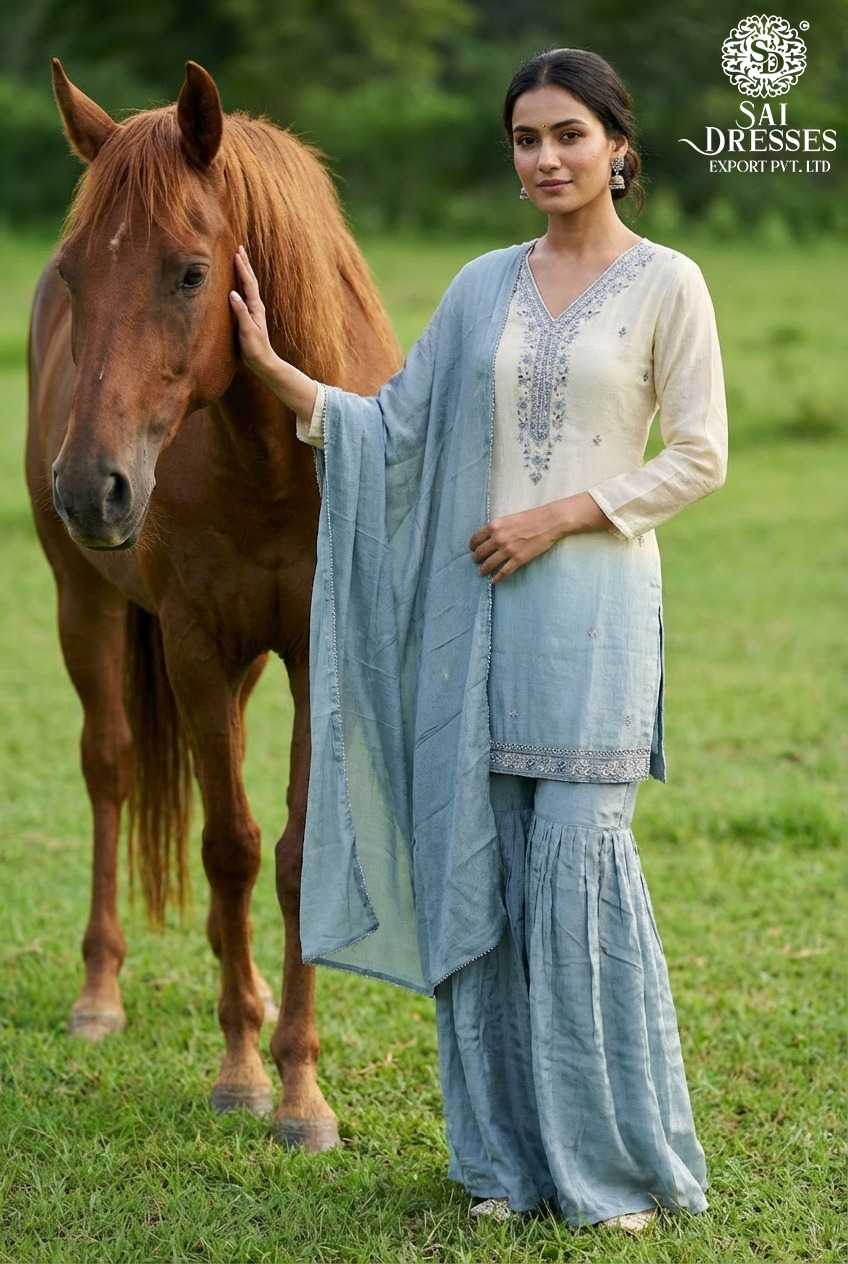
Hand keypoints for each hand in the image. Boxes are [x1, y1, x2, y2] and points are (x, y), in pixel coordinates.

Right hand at [229, 245, 276, 376]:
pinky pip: (246, 294)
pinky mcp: (249, 316)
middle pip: (250, 280)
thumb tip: (232, 293)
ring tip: (239, 259)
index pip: (248, 283)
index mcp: (255, 307)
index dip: (242, 268)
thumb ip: (240, 312)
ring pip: (249, 286)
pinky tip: (238, 283)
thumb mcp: (247, 330)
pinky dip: (242, 284)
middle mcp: (256, 306)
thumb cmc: (255, 348)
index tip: (236, 253)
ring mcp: (253, 310)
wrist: (263, 362)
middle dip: (245, 264)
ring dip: (244, 271)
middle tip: (239, 248)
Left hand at [469, 504, 561, 583]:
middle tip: (476, 562)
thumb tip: (489, 538)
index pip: (475, 539)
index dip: (472, 547)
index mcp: (494, 526)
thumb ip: (497, 528)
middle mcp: (498, 538)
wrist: (549, 522)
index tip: (473, 550)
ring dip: (483, 570)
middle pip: (479, 553)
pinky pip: (503, 572)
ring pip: (488, 564)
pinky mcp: (518, 559)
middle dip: (476, 559)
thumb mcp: (508, 518)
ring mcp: (508, 549)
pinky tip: (494, 581)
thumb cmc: (531, 518)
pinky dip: (497, 578)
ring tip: (482, 572)